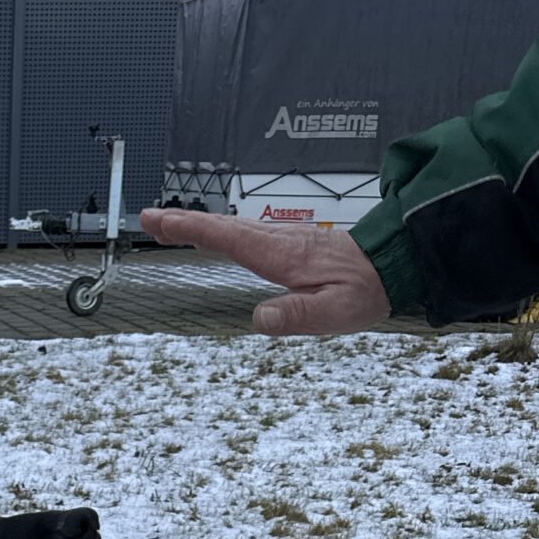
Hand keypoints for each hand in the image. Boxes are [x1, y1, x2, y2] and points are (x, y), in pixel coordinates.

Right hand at [141, 209, 391, 335]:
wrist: (392, 266)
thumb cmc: (363, 291)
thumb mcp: (333, 313)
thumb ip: (296, 315)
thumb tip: (259, 319)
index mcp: (279, 254)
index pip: (226, 238)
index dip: (190, 230)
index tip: (158, 222)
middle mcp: (276, 240)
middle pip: (221, 227)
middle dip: (182, 222)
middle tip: (147, 219)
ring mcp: (281, 239)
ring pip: (231, 228)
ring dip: (197, 225)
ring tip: (167, 226)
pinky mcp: (287, 244)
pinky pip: (243, 233)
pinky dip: (219, 231)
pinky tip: (211, 237)